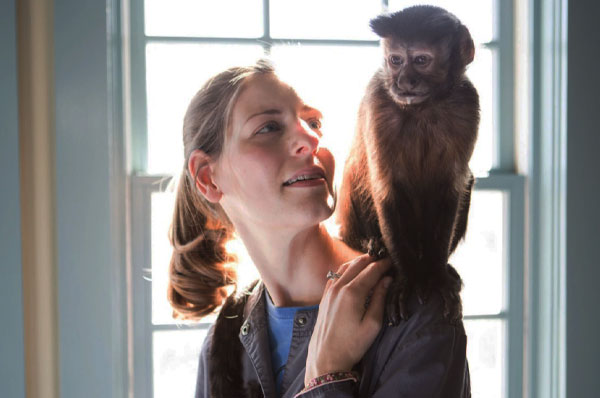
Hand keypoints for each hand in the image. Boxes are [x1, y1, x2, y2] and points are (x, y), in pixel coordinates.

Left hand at [305, 254, 392, 384]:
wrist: (325, 359)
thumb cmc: (352, 345)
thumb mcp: (372, 325)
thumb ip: (380, 299)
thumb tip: (387, 280)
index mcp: (352, 293)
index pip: (371, 270)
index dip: (384, 264)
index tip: (394, 260)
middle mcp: (339, 287)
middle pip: (358, 264)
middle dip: (373, 260)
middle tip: (385, 260)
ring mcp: (329, 290)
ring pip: (345, 267)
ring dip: (359, 263)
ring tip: (372, 264)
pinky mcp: (324, 296)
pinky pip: (336, 275)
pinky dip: (347, 270)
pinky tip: (354, 274)